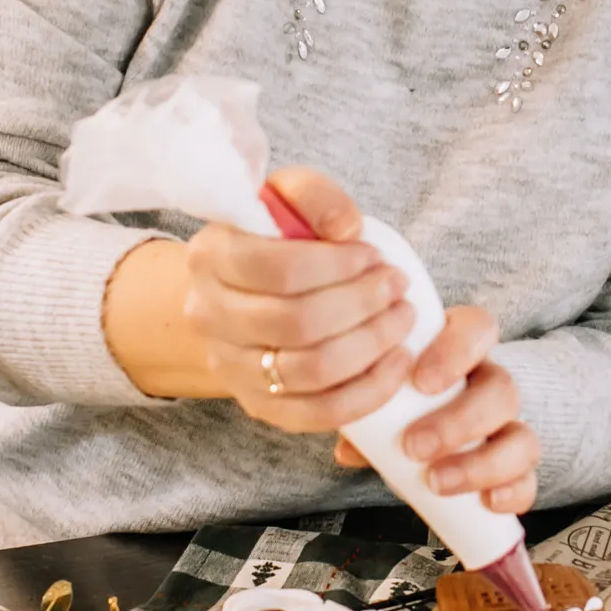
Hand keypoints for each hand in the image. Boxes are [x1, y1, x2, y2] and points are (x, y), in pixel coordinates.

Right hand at [182, 167, 416, 431]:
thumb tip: (347, 230)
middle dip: (363, 304)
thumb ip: (317, 197)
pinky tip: (395, 363)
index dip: (338, 265)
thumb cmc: (274, 239)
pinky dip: (367, 392)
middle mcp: (208, 316)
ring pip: (310, 372)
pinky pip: (318, 414)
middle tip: (398, 286)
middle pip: (297, 323)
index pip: (279, 269)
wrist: (239, 291)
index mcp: (209, 257)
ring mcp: (229, 367)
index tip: (375, 255)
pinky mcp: (258, 405)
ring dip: (371, 345)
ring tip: (402, 318)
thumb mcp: (287, 196)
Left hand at [332, 306, 538, 515]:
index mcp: (458, 352)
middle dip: (460, 421)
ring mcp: (508, 429)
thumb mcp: (376, 405)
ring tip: (436, 482)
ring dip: (481, 464)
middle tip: (414, 446)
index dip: (457, 351)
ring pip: (522, 438)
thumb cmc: (395, 410)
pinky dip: (513, 492)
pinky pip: (529, 481)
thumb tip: (351, 448)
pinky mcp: (515, 470)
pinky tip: (488, 503)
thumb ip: (365, 418)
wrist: (411, 443)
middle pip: (502, 389)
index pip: (477, 329)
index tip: (421, 382)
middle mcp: (490, 385)